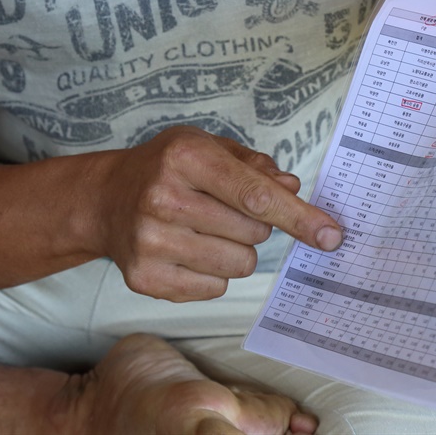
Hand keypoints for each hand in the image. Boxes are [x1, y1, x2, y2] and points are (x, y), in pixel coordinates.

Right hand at [95, 126, 342, 301]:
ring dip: (235, 250)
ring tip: (204, 230)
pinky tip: (187, 249)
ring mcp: (150, 241)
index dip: (298, 217)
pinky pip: (213, 289)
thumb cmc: (168, 168)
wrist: (105, 199)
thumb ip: (254, 166)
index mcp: (185, 157)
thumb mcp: (208, 146)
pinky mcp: (143, 278)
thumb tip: (292, 190)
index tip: (331, 236)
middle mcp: (164, 198)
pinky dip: (212, 274)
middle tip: (224, 211)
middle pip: (253, 233)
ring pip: (238, 265)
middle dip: (254, 226)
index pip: (254, 195)